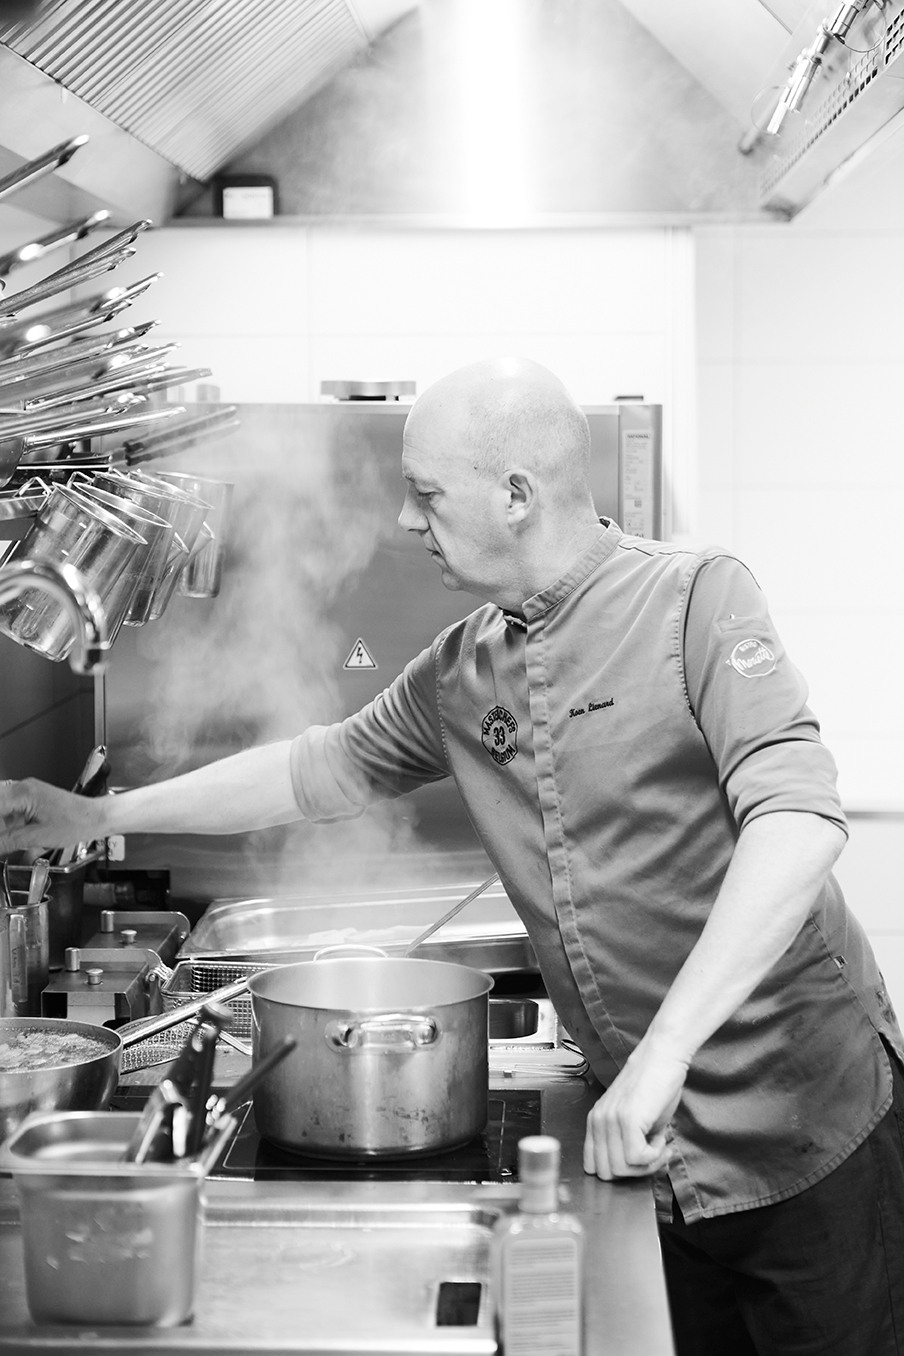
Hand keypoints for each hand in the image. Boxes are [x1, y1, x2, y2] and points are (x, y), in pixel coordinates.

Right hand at [0, 777, 104, 855]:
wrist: (96, 818)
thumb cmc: (77, 822)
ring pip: (2, 807)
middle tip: (3, 841)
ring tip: (7, 840)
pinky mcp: (32, 800)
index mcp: (23, 793)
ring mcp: (27, 793)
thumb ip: (8, 841)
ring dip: (2, 825)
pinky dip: (6, 823)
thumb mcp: (37, 837)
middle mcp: (23, 788)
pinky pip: (10, 810)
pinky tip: (10, 836)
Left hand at [583, 1038, 687, 1179]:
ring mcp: (611, 1120)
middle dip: (634, 1172)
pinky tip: (662, 1138)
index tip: (640, 1162)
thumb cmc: (654, 1084)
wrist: (663, 1057)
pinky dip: (654, 1156)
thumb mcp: (633, 1118)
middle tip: (654, 1156)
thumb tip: (637, 1170)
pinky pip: (637, 1158)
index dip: (620, 1171)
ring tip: (659, 1144)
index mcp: (595, 1121)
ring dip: (647, 1164)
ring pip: (621, 1170)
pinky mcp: (627, 1119)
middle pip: (607, 1173)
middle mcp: (598, 1121)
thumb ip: (627, 1143)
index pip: (593, 1166)